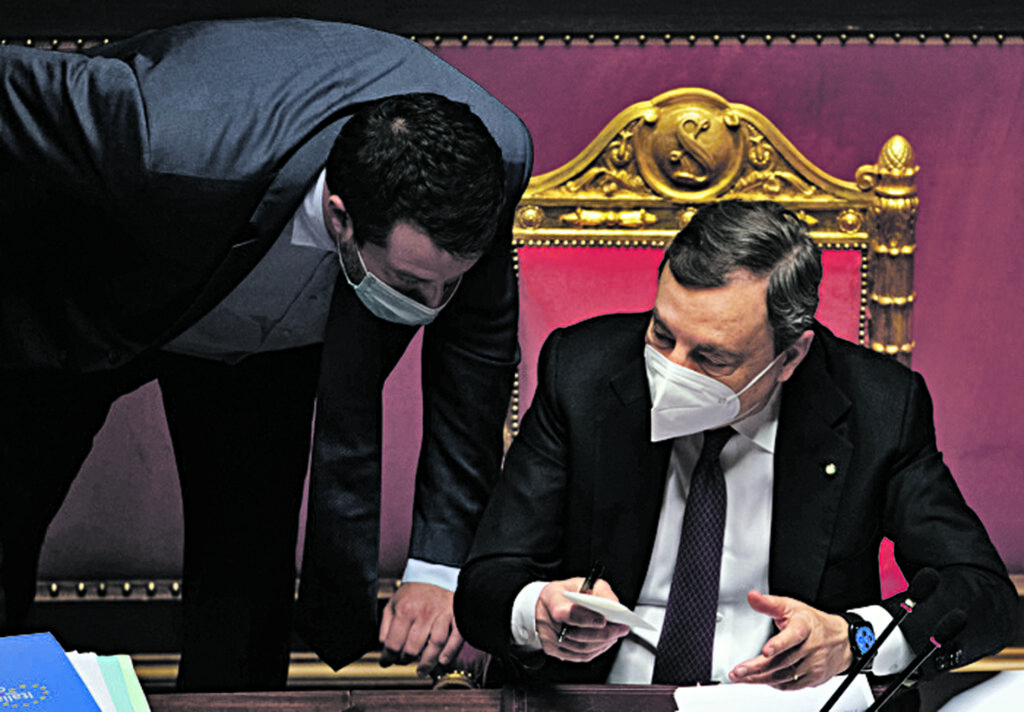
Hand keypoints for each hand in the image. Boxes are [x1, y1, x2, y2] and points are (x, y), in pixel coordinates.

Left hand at [379, 582, 463, 676]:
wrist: (436, 571)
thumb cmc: (414, 589)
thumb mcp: (393, 602)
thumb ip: (386, 624)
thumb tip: (383, 645)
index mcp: (405, 610)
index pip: (394, 643)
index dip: (388, 657)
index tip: (386, 662)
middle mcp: (423, 613)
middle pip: (413, 647)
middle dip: (406, 659)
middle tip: (404, 662)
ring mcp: (442, 614)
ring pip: (435, 645)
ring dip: (427, 662)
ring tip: (421, 670)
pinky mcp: (457, 614)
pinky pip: (456, 637)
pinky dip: (450, 651)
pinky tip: (442, 661)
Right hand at [535, 578, 629, 661]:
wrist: (542, 605)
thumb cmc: (564, 593)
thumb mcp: (581, 583)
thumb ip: (600, 592)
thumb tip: (615, 606)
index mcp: (552, 600)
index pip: (567, 613)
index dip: (586, 618)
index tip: (604, 619)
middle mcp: (548, 621)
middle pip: (578, 635)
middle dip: (604, 633)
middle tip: (621, 628)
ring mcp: (549, 639)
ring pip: (581, 648)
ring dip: (603, 643)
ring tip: (616, 635)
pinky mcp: (553, 650)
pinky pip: (578, 656)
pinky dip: (595, 650)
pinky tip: (604, 643)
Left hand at [728, 590, 850, 689]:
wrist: (842, 640)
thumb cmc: (812, 622)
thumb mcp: (791, 607)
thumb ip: (769, 603)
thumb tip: (752, 597)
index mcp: (805, 626)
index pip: (793, 636)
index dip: (779, 644)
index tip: (765, 650)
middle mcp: (811, 647)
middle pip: (783, 660)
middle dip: (757, 667)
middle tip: (738, 671)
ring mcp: (814, 664)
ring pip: (784, 676)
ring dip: (760, 679)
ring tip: (741, 677)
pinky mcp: (814, 678)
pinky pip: (792, 685)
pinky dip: (775, 684)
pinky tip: (761, 680)